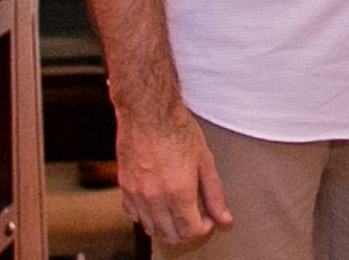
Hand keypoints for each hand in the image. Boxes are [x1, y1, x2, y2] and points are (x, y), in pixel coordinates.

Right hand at [116, 103, 231, 244]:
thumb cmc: (178, 130)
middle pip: (169, 235)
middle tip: (196, 220)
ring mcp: (136, 195)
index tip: (208, 219)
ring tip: (179, 214)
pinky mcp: (124, 189)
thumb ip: (214, 193)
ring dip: (167, 228)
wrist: (148, 113)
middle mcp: (154, 199)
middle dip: (186, 232)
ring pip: (150, 229)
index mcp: (178, 193)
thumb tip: (224, 218)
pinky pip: (134, 216)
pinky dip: (147, 218)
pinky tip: (158, 206)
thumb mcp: (204, 161)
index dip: (203, 229)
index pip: (190, 230)